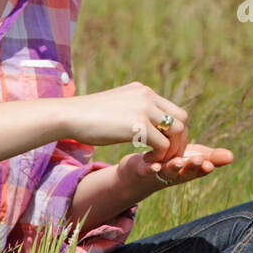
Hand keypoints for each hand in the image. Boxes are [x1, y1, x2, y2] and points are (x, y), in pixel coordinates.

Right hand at [66, 81, 188, 159]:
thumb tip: (139, 121)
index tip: (167, 145)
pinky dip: (160, 156)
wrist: (71, 115)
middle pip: (181, 118)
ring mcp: (144, 109)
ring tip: (160, 160)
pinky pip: (162, 144)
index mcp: (143, 91)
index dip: (174, 130)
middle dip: (180, 140)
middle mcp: (147, 96)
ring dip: (172, 149)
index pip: (172, 109)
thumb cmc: (87, 115)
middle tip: (170, 156)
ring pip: (176, 131)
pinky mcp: (138, 125)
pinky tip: (148, 161)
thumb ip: (132, 109)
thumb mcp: (116, 106)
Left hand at [122, 143, 233, 191]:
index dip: (205, 167)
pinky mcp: (143, 171)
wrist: (140, 174)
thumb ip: (211, 157)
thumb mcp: (193, 159)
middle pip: (185, 173)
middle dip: (192, 167)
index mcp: (188, 170)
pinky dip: (151, 169)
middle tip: (200, 160)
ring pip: (168, 172)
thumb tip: (232, 156)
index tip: (211, 163)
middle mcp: (175, 175)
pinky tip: (155, 166)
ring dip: (174, 168)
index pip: (199, 169)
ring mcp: (159, 174)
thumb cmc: (172, 164)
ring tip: (179, 162)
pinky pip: (147, 171)